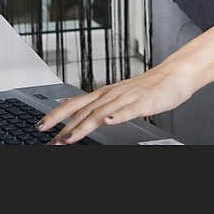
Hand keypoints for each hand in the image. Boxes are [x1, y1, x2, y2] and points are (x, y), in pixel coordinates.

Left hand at [36, 61, 195, 144]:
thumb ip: (100, 105)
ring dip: (84, 125)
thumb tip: (78, 113)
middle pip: (83, 110)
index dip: (57, 115)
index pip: (75, 104)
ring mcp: (126, 97)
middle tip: (48, 138)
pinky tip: (109, 122)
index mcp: (104, 94)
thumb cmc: (148, 88)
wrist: (173, 75)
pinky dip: (117, 116)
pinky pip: (129, 109)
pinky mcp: (143, 101)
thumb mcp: (119, 96)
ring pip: (101, 112)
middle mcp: (111, 94)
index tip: (41, 126)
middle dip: (64, 125)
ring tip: (70, 138)